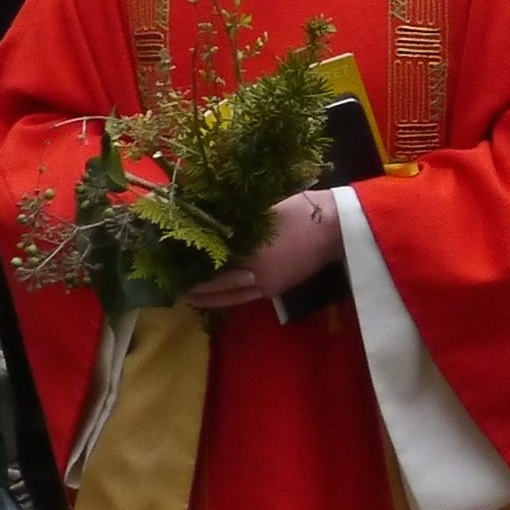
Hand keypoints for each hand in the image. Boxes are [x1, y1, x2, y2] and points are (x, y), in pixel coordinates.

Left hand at [181, 186, 343, 311]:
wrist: (336, 226)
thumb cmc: (299, 211)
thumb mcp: (262, 212)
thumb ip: (234, 223)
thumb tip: (207, 225)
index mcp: (251, 256)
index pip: (212, 269)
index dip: (191, 272)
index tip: (172, 270)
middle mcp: (256, 277)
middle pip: (219, 290)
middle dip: (197, 292)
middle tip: (176, 289)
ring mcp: (269, 286)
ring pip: (232, 298)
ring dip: (211, 299)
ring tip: (192, 296)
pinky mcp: (279, 288)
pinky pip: (248, 296)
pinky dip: (231, 297)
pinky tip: (222, 291)